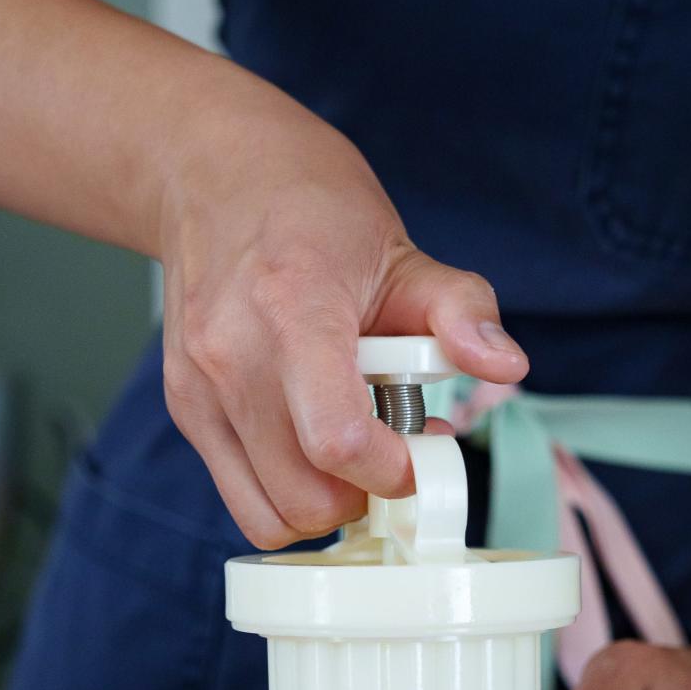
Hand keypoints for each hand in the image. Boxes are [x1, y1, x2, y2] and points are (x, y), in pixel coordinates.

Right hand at [159, 68, 527, 547]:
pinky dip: (283, 492)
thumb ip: (461, 311)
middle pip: (304, 498)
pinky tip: (309, 443)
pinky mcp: (185, 410)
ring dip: (320, 503)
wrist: (212, 173)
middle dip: (361, 495)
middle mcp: (232, 358)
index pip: (336, 442)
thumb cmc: (309, 209)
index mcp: (293, 312)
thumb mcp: (402, 251)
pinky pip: (241, 496)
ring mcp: (200, 390)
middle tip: (388, 453)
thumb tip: (504, 365)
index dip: (390, 470)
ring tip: (346, 452)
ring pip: (267, 516)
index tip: (416, 452)